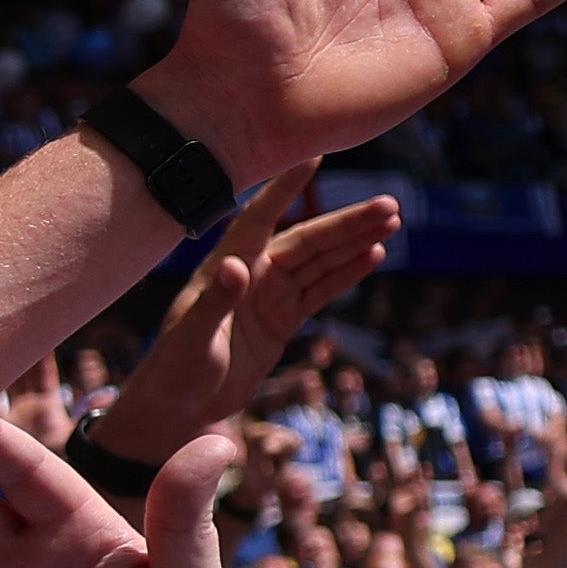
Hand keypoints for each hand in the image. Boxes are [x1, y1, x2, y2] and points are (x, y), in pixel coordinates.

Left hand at [85, 166, 396, 471]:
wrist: (178, 409)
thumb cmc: (174, 371)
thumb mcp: (192, 338)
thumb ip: (216, 301)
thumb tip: (237, 266)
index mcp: (223, 268)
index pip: (258, 219)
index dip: (284, 190)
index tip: (313, 158)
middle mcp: (249, 275)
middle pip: (305, 240)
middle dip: (345, 222)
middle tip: (389, 204)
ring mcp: (268, 296)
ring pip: (319, 261)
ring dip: (354, 242)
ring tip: (392, 220)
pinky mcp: (282, 320)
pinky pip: (320, 290)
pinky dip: (347, 273)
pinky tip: (375, 255)